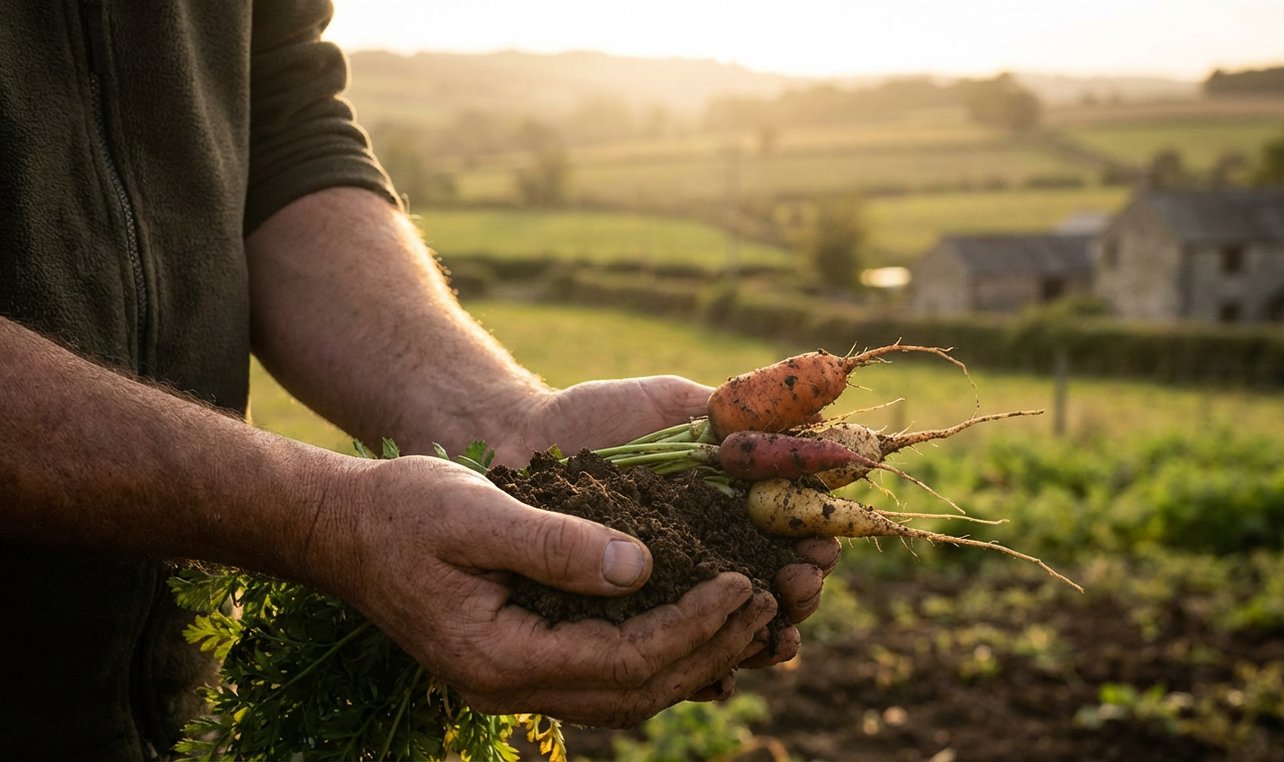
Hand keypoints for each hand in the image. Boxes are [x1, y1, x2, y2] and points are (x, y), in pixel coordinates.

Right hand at [308, 454, 775, 727]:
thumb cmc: (401, 510)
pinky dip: (659, 656)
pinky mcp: (524, 659)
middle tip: (767, 603)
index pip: (623, 660)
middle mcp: (512, 686)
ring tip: (750, 614)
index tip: (742, 582)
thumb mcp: (475, 512)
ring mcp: (516, 680)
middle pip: (636, 692)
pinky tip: (695, 621)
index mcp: (500, 657)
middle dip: (709, 651)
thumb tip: (644, 566)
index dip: (692, 626)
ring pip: (626, 695)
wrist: (341, 528)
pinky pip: (607, 676)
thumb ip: (554, 542)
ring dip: (694, 660)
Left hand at [506, 375, 839, 680]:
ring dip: (763, 634)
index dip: (813, 540)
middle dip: (797, 592)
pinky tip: (722, 676)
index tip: (821, 544)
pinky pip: (671, 652)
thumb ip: (733, 415)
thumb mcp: (670, 404)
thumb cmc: (598, 416)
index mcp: (729, 500)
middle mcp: (710, 548)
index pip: (790, 531)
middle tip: (799, 586)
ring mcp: (674, 586)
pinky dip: (704, 669)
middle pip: (774, 584)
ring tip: (776, 633)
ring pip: (732, 625)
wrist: (521, 440)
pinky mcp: (631, 616)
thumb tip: (813, 423)